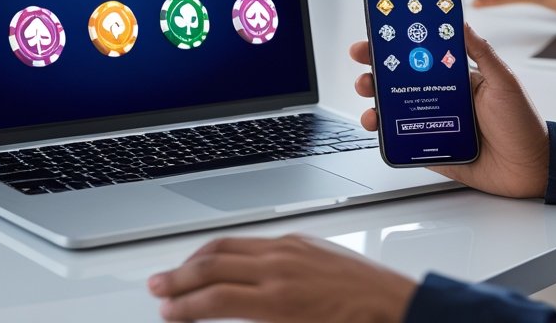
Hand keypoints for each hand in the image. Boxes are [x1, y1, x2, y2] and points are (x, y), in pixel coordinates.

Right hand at [148, 235, 415, 321]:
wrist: (398, 308)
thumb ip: (256, 322)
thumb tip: (228, 315)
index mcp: (278, 300)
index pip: (214, 299)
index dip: (184, 307)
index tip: (167, 313)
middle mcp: (280, 267)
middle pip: (212, 266)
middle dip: (179, 278)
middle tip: (157, 288)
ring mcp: (290, 248)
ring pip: (229, 246)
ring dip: (197, 258)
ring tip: (178, 271)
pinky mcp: (302, 240)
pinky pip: (253, 240)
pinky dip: (228, 249)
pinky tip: (220, 258)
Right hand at [350, 25, 548, 197]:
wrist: (531, 168)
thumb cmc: (522, 123)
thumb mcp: (503, 80)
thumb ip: (481, 52)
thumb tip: (460, 21)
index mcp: (455, 77)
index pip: (419, 55)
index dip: (395, 44)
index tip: (376, 33)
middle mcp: (440, 97)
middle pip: (398, 80)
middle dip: (374, 69)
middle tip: (362, 63)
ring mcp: (432, 123)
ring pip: (393, 108)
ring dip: (373, 100)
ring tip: (367, 96)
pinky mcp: (429, 147)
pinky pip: (400, 139)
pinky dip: (384, 133)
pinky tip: (377, 126)